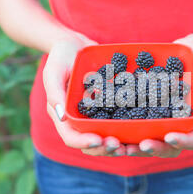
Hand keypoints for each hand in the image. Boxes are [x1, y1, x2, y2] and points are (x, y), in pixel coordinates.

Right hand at [43, 32, 126, 156]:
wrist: (76, 45)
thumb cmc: (60, 56)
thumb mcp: (54, 70)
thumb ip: (55, 92)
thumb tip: (62, 117)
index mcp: (62, 115)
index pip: (70, 136)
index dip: (83, 142)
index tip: (98, 141)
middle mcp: (78, 120)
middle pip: (89, 144)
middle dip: (103, 148)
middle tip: (119, 146)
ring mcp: (93, 116)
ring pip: (104, 138)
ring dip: (116, 145)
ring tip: (129, 146)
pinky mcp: (106, 108)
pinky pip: (115, 122)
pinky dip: (125, 129)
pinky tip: (139, 129)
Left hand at [126, 34, 192, 157]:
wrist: (192, 49)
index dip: (182, 141)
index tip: (169, 136)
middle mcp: (183, 124)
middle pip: (171, 146)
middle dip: (156, 148)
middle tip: (142, 145)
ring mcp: (167, 119)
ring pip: (155, 140)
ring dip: (140, 146)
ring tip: (125, 147)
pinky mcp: (154, 111)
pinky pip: (143, 124)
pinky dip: (131, 130)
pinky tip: (116, 130)